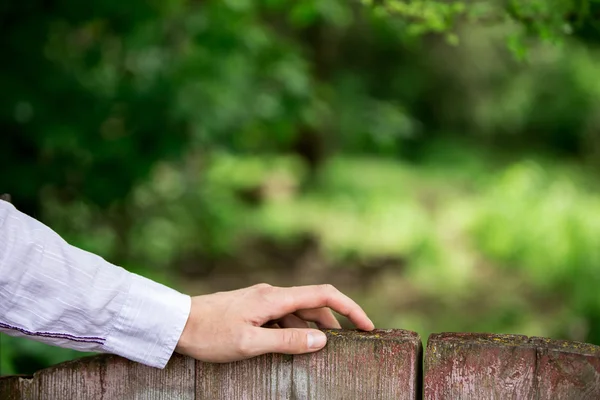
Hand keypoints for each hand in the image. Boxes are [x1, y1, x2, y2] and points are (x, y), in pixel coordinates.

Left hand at [175, 283, 373, 361]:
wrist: (177, 322)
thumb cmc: (210, 334)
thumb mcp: (251, 344)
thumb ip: (288, 342)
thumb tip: (321, 340)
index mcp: (275, 298)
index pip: (323, 295)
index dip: (349, 308)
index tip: (366, 326)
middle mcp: (271, 294)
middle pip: (313, 303)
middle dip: (333, 322)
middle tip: (346, 346)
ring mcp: (261, 299)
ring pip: (297, 311)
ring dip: (311, 328)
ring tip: (318, 351)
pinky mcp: (252, 307)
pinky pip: (282, 316)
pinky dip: (293, 330)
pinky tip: (290, 346)